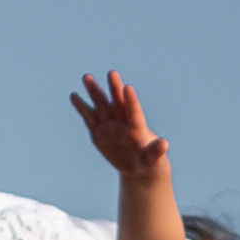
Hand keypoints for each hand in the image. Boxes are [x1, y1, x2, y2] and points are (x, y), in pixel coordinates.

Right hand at [69, 70, 169, 185]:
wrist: (138, 167)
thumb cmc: (150, 162)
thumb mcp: (154, 159)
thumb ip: (157, 151)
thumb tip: (165, 144)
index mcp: (137, 126)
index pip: (134, 111)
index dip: (131, 100)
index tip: (128, 87)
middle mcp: (123, 121)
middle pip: (118, 102)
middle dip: (115, 88)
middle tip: (112, 73)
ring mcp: (110, 124)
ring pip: (101, 105)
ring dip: (94, 91)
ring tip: (87, 77)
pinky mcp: (99, 131)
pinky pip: (89, 117)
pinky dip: (82, 107)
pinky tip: (74, 96)